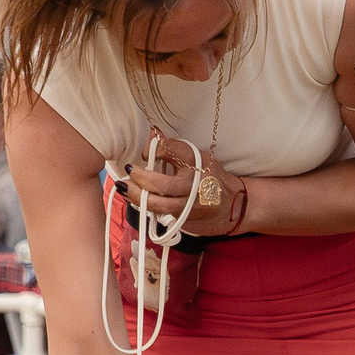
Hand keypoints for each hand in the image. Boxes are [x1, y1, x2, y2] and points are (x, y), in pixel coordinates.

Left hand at [119, 129, 245, 236]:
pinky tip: (131, 196)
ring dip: (136, 196)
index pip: (174, 152)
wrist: (230, 204)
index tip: (148, 148)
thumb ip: (173, 148)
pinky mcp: (181, 219)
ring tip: (123, 186)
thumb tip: (152, 135)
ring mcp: (187, 208)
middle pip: (163, 186)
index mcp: (199, 168)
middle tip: (129, 170)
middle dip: (141, 178)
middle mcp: (194, 189)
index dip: (157, 148)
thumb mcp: (197, 157)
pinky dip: (142, 204)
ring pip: (157, 205)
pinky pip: (157, 213)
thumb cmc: (210, 177)